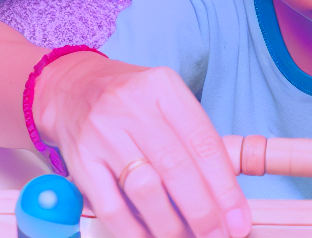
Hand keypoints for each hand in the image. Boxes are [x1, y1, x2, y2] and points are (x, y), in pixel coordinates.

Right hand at [34, 52, 250, 237]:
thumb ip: (194, 138)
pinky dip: (133, 231)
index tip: (239, 220)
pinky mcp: (80, 161)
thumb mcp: (167, 100)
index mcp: (164, 88)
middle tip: (218, 236)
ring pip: (145, 189)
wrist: (72, 88)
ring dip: (170, 225)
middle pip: (176, 167)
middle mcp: (133, 107)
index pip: (203, 142)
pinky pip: (111, 206)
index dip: (224, 187)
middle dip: (203, 211)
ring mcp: (103, 134)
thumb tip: (225, 193)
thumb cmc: (132, 100)